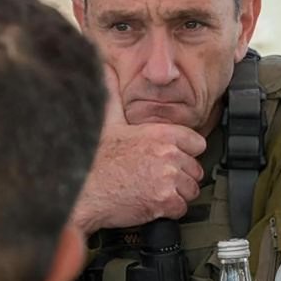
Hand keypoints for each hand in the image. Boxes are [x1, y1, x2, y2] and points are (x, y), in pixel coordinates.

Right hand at [70, 66, 207, 234]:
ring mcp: (167, 179)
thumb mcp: (107, 122)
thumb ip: (115, 97)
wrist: (82, 190)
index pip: (197, 143)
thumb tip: (106, 70)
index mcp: (161, 134)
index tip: (173, 157)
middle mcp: (168, 154)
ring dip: (176, 194)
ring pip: (190, 190)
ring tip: (153, 190)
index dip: (186, 152)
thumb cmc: (93, 160)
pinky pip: (181, 208)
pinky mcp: (163, 202)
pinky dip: (169, 210)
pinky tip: (151, 203)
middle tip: (158, 178)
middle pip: (195, 169)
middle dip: (181, 175)